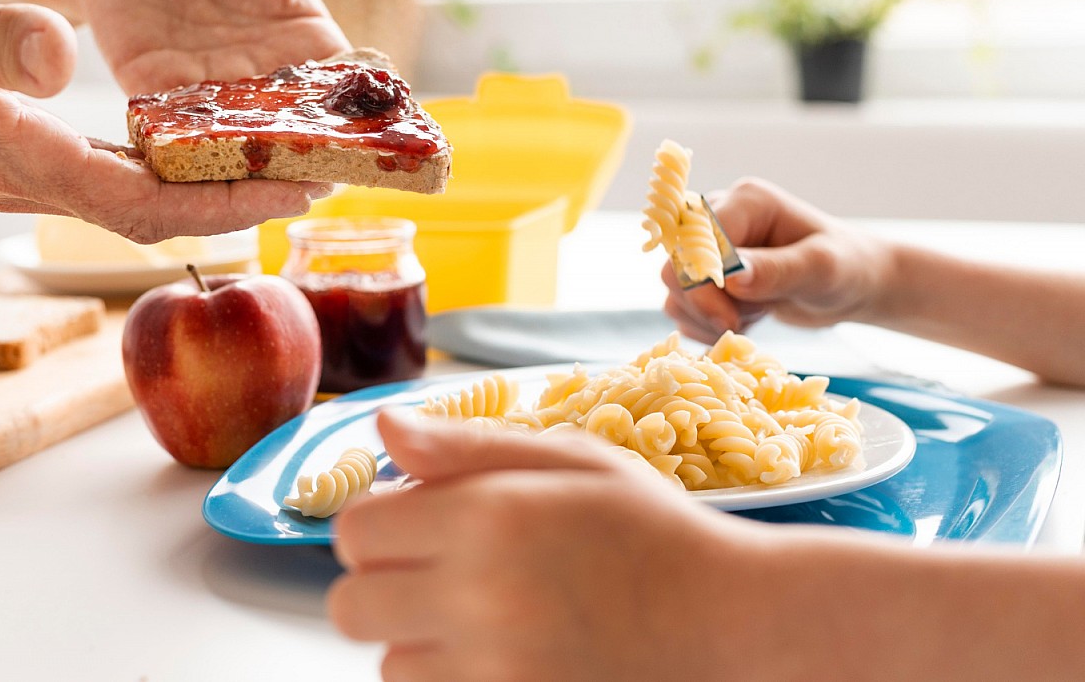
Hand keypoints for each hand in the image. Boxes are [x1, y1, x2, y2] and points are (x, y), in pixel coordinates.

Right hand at [0, 0, 328, 240]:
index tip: (286, 193)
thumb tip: (61, 60)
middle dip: (232, 206)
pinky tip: (203, 148)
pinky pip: (112, 177)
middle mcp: (24, 181)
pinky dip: (166, 170)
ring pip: (135, 200)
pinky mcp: (22, 159)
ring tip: (279, 168)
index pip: (136, 204)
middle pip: (151, 214)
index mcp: (9, 155)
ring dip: (207, 191)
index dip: (217, 205)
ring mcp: (22, 177)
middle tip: (310, 183)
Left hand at [330, 410, 765, 681]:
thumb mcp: (572, 459)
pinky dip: (452, 678)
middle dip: (383, 582)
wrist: (733, 623)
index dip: (381, 521)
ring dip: (417, 639)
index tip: (418, 521)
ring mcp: (493, 671)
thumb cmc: (655, 532)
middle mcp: (477, 598)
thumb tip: (383, 427)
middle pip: (350, 606)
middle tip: (439, 570)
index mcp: (487, 517)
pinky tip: (505, 652)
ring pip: (389, 663)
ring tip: (487, 615)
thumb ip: (468, 444)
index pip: (355, 530)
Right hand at [665, 178, 894, 342]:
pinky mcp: (710, 275)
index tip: (731, 321)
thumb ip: (779, 271)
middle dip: (703, 305)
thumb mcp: (822, 269)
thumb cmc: (848, 268)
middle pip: (675, 265)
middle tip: (738, 325)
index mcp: (747, 202)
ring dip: (706, 317)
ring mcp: (712, 248)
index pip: (696, 241)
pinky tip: (744, 323)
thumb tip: (733, 279)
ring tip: (750, 319)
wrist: (854, 286)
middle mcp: (721, 218)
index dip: (703, 284)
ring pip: (676, 290)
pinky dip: (706, 325)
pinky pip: (684, 306)